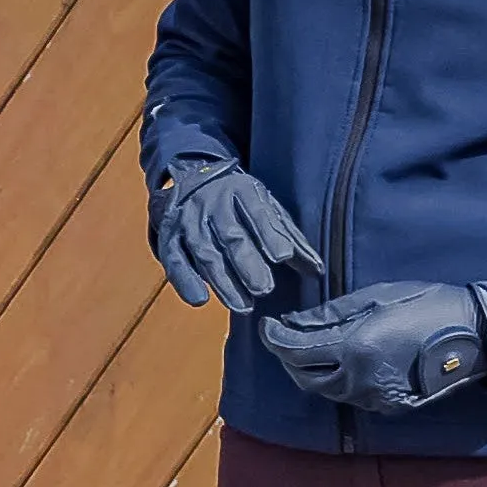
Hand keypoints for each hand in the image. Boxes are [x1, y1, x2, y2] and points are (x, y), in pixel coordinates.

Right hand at [154, 156, 322, 312]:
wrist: (193, 181)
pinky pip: (175, 260)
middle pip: (231, 235)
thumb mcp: (267, 208)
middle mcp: (212, 202)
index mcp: (242, 189)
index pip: (258, 212)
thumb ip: (289, 237)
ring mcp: (189, 220)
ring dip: (223, 281)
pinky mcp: (171, 236)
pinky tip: (199, 300)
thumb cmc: (240, 202)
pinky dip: (186, 281)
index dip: (270, 234)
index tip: (283, 256)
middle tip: (264, 289)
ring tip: (243, 305)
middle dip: (247, 263)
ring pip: (205, 252)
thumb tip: (316, 270)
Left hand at [259, 283, 486, 412]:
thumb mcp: (375, 297)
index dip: (275, 338)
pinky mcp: (391, 406)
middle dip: (288, 358)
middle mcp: (359, 380)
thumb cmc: (427, 304)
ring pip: (326, 391)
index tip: (268, 325)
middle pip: (304, 377)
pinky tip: (340, 363)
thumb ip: (329, 313)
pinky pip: (351, 397)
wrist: (477, 334)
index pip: (295, 351)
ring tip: (310, 348)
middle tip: (285, 337)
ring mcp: (375, 397)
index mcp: (353, 348)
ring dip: (310, 371)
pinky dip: (336, 381)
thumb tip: (293, 322)